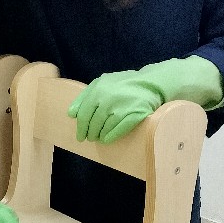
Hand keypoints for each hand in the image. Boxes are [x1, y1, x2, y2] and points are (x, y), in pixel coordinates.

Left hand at [68, 56, 223, 143]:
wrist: (152, 83)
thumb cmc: (124, 84)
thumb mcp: (102, 83)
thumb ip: (85, 96)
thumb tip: (71, 114)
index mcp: (98, 90)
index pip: (84, 114)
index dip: (81, 127)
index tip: (80, 136)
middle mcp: (108, 99)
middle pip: (93, 123)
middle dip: (90, 133)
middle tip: (91, 138)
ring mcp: (122, 107)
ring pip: (105, 128)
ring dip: (100, 135)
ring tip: (100, 137)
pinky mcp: (135, 115)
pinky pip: (119, 130)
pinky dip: (111, 136)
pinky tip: (108, 139)